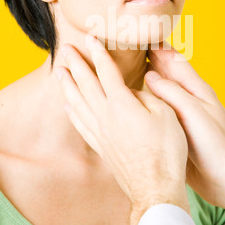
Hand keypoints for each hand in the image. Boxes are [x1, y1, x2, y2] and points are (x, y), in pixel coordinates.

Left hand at [55, 35, 189, 224]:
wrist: (155, 187)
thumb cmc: (166, 150)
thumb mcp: (165, 114)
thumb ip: (147, 97)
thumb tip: (132, 92)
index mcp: (122, 104)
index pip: (106, 71)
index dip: (99, 52)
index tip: (90, 38)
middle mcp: (106, 116)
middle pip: (86, 84)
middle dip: (76, 64)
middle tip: (65, 49)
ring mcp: (101, 132)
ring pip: (78, 103)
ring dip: (67, 85)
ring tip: (59, 72)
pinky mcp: (101, 146)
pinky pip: (80, 124)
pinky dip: (72, 111)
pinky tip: (68, 106)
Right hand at [145, 42, 224, 220]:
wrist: (224, 177)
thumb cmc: (214, 144)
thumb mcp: (194, 112)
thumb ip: (172, 92)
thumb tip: (150, 76)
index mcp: (196, 89)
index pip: (175, 61)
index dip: (159, 47)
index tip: (141, 35)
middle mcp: (187, 99)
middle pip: (166, 72)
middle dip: (149, 59)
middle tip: (129, 49)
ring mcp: (180, 114)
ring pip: (159, 90)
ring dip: (144, 78)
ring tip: (126, 70)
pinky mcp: (174, 129)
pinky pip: (156, 109)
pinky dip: (144, 100)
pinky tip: (133, 101)